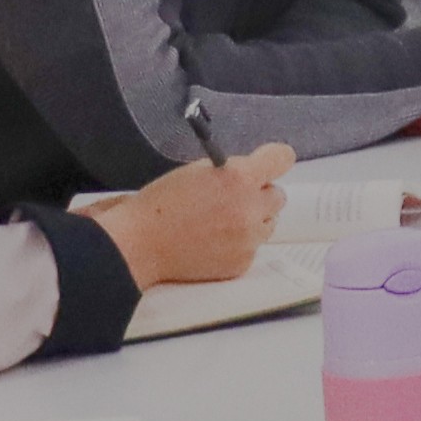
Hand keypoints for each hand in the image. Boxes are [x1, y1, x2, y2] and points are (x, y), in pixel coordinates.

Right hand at [87, 142, 290, 288]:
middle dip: (259, 194)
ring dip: (253, 220)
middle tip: (234, 197)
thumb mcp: (196, 172)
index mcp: (238, 178)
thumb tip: (252, 170)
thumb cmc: (160, 206)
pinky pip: (253, 247)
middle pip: (277, 195)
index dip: (274, 158)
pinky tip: (214, 242)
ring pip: (268, 223)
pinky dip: (239, 244)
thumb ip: (231, 170)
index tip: (270, 161)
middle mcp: (249, 209)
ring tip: (221, 222)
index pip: (281, 159)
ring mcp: (248, 239)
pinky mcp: (242, 262)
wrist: (139, 245)